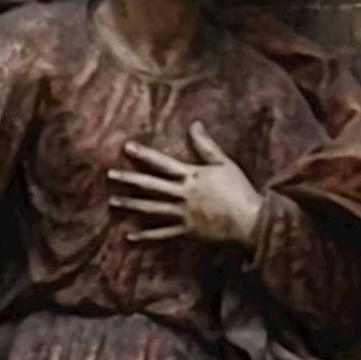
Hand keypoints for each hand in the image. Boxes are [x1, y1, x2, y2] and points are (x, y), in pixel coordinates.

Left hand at [111, 135, 265, 252]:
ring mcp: (183, 214)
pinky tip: (130, 235)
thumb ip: (206, 145)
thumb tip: (195, 124)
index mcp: (191, 176)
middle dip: (129, 179)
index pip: (163, 163)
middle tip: (110, 174)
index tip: (127, 147)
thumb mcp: (224, 163)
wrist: (250, 220)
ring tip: (114, 201)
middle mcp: (183, 195)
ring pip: (152, 209)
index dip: (144, 154)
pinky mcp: (187, 231)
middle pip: (151, 186)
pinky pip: (163, 234)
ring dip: (132, 205)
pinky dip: (146, 235)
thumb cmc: (239, 190)